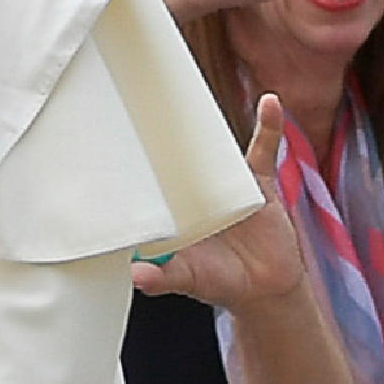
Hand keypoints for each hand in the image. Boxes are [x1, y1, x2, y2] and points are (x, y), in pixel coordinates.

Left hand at [134, 100, 307, 312]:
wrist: (265, 288)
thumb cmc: (219, 282)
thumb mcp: (188, 280)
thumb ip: (163, 278)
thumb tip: (136, 278)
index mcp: (172, 210)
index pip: (147, 181)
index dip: (131, 164)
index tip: (112, 144)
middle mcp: (195, 192)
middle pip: (176, 155)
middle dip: (162, 132)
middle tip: (143, 102)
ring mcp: (227, 184)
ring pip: (215, 148)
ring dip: (209, 124)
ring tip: (193, 95)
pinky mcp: (259, 182)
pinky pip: (264, 150)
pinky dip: (269, 126)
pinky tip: (270, 103)